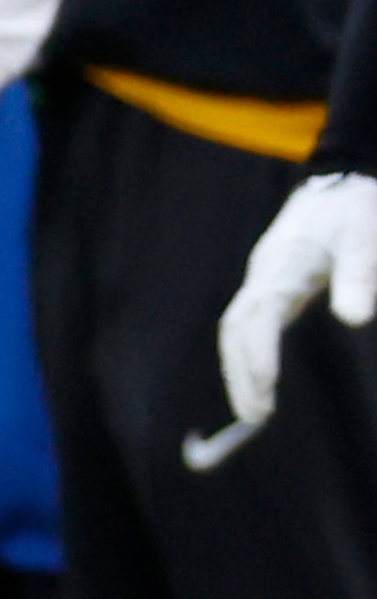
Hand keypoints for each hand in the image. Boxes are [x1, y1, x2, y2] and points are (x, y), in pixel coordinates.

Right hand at [220, 169, 376, 432]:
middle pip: (234, 327)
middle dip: (240, 373)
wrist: (343, 181)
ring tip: (253, 410)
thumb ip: (360, 276)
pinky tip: (259, 377)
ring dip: (239, 368)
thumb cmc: (357, 210)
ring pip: (236, 327)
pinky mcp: (272, 282)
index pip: (257, 316)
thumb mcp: (366, 238)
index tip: (265, 392)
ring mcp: (264, 278)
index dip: (257, 355)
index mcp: (282, 264)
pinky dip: (246, 354)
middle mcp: (264, 273)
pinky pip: (248, 323)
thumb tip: (355, 321)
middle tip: (254, 418)